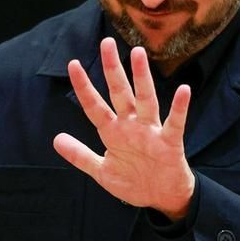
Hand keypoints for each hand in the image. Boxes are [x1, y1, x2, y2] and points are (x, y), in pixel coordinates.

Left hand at [53, 37, 194, 220]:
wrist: (162, 198)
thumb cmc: (134, 181)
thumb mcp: (101, 172)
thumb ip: (80, 155)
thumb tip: (56, 139)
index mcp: (113, 132)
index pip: (94, 106)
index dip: (84, 87)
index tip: (72, 64)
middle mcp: (131, 126)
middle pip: (120, 93)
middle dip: (112, 69)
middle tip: (106, 42)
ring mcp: (151, 132)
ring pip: (145, 100)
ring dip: (141, 78)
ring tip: (138, 56)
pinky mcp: (170, 142)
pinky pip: (175, 122)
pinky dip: (180, 107)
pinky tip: (183, 90)